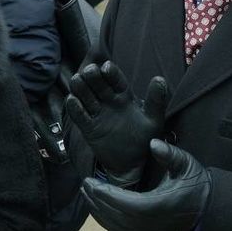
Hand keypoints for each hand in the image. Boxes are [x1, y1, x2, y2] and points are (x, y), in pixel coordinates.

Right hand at [66, 62, 167, 186]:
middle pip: (96, 83)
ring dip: (80, 87)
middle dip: (92, 75)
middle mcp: (108, 101)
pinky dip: (74, 108)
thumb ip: (157, 100)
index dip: (110, 71)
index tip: (107, 67)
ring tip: (78, 80)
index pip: (115, 78)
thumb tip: (159, 78)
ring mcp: (97, 114)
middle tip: (90, 72)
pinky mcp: (88, 128)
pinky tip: (72, 100)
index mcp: (124, 96)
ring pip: (84, 95)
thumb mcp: (154, 119)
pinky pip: (79, 116)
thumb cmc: (145, 139)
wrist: (132, 163)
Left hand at [82, 139, 211, 230]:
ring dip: (98, 211)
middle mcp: (150, 221)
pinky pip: (120, 230)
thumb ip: (170, 155)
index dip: (107, 194)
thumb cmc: (196, 184)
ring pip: (116, 225)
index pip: (127, 203)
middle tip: (85, 184)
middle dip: (98, 200)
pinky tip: (97, 209)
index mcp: (158, 205)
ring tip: (87, 194)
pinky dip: (106, 221)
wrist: (206, 207)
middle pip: (116, 215)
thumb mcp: (186, 165)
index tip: (93, 182)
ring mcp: (147, 229)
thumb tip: (153, 143)